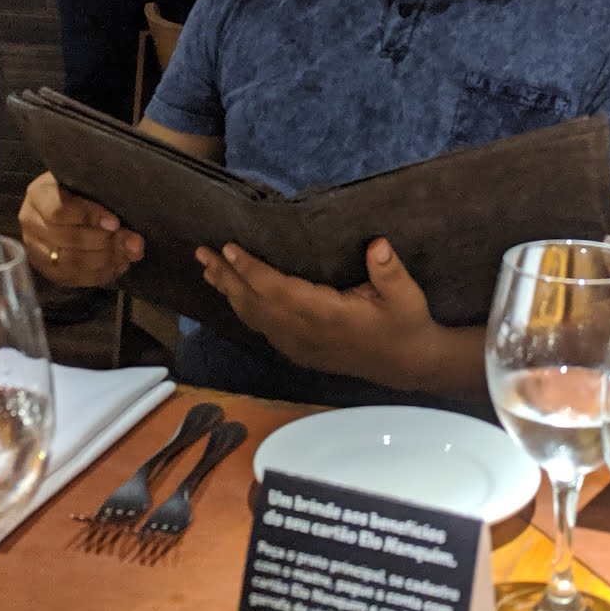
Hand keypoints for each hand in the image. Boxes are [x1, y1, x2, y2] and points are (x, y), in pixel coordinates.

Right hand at [18, 170, 144, 288]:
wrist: (69, 200)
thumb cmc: (85, 188)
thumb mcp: (91, 183)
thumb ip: (108, 201)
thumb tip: (134, 242)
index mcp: (39, 194)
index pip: (58, 210)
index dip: (89, 217)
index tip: (115, 223)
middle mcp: (31, 222)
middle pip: (67, 239)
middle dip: (105, 243)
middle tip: (132, 242)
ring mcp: (35, 248)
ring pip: (70, 262)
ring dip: (105, 260)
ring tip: (128, 254)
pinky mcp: (45, 269)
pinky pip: (72, 278)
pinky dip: (99, 275)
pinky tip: (117, 266)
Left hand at [197, 237, 446, 389]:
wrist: (407, 365)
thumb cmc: (405, 325)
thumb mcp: (406, 296)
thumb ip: (389, 271)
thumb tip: (378, 245)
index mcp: (326, 316)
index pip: (278, 291)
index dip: (251, 271)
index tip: (229, 249)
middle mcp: (305, 332)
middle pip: (256, 303)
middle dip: (227, 277)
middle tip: (202, 253)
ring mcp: (299, 344)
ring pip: (254, 317)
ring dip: (229, 291)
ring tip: (208, 269)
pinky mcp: (299, 350)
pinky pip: (261, 328)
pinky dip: (243, 309)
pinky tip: (232, 295)